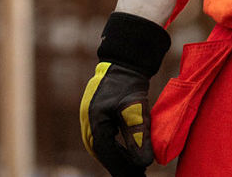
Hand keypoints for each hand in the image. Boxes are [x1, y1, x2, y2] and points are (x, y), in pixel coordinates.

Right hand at [80, 61, 152, 176]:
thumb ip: (138, 135)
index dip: (121, 166)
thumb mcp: (135, 110)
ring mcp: (89, 120)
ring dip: (117, 160)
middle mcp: (87, 122)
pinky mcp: (95, 118)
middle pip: (102, 152)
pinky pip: (102, 140)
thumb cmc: (128, 85)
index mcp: (94, 120)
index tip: (137, 175)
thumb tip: (144, 162)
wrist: (122, 65)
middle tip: (137, 176)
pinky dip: (114, 150)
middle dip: (119, 166)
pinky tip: (127, 155)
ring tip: (133, 170)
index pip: (106, 151)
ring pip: (101, 148)